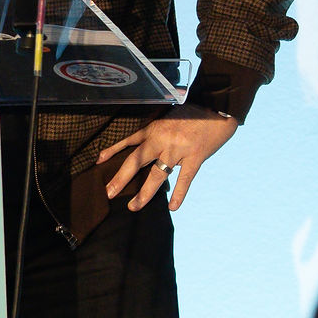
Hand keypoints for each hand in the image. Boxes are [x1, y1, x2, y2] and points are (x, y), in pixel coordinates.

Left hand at [95, 105, 236, 211]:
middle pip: (136, 161)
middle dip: (121, 178)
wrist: (218, 110)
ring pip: (157, 175)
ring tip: (134, 207)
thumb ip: (156, 131)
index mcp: (153, 128)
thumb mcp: (168, 117)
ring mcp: (178, 149)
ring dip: (145, 193)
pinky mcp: (195, 157)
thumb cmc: (192, 114)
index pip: (128, 141)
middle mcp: (162, 139)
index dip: (113, 150)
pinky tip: (173, 207)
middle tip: (109, 193)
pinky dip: (179, 193)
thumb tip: (144, 143)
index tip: (99, 161)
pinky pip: (185, 179)